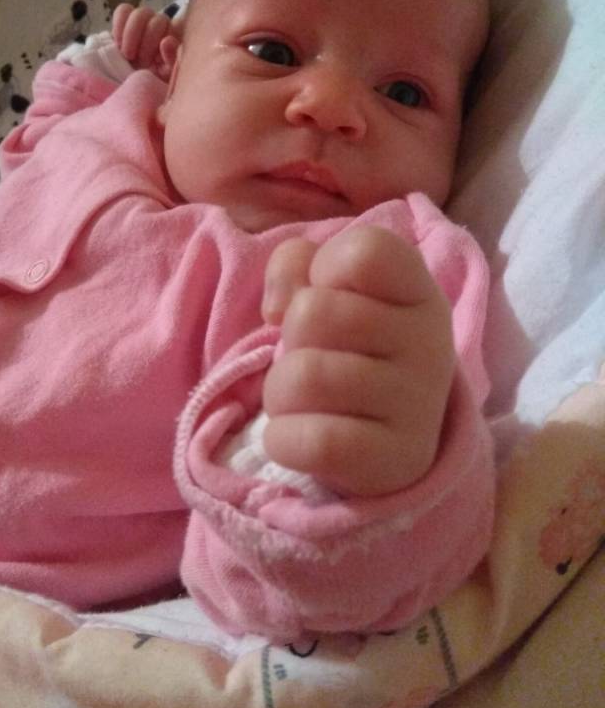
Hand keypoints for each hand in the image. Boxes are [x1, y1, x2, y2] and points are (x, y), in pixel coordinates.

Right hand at [112, 3, 175, 79]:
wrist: (137, 85)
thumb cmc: (155, 79)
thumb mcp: (167, 75)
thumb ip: (172, 59)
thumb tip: (166, 40)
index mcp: (174, 35)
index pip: (172, 26)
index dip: (158, 42)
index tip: (153, 61)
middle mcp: (160, 24)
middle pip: (155, 19)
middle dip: (145, 42)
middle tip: (140, 61)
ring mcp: (142, 20)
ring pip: (138, 13)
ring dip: (131, 35)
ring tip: (128, 55)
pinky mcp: (124, 20)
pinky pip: (123, 11)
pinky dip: (119, 26)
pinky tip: (118, 45)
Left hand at [261, 226, 455, 497]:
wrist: (386, 441)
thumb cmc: (346, 348)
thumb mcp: (325, 288)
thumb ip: (295, 263)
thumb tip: (279, 307)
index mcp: (416, 290)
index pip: (367, 249)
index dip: (325, 266)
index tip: (329, 294)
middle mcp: (428, 343)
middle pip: (312, 312)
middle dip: (289, 338)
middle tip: (314, 358)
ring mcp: (418, 403)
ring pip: (302, 376)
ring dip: (280, 392)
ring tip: (306, 401)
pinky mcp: (398, 459)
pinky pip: (312, 441)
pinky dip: (284, 440)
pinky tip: (304, 437)